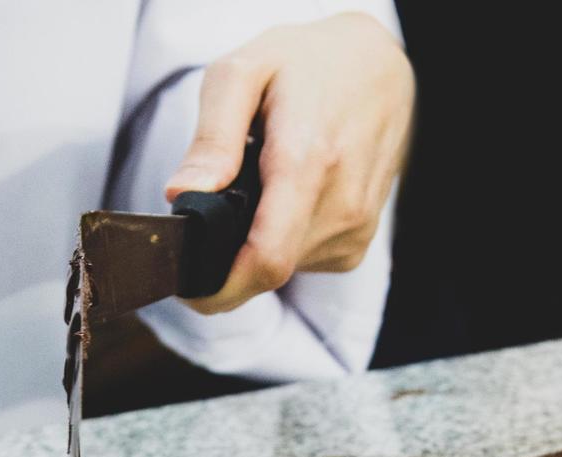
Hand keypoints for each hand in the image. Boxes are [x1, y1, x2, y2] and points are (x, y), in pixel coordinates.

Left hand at [166, 12, 413, 314]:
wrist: (378, 65)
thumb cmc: (306, 63)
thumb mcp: (243, 72)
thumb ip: (212, 137)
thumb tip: (183, 194)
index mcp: (308, 162)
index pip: (265, 260)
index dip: (217, 287)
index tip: (185, 285)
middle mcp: (341, 204)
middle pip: (266, 270)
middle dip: (228, 252)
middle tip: (217, 200)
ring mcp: (355, 227)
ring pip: (282, 269)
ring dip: (255, 241)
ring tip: (261, 183)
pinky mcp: (358, 240)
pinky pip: (302, 261)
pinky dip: (281, 238)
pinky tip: (287, 195)